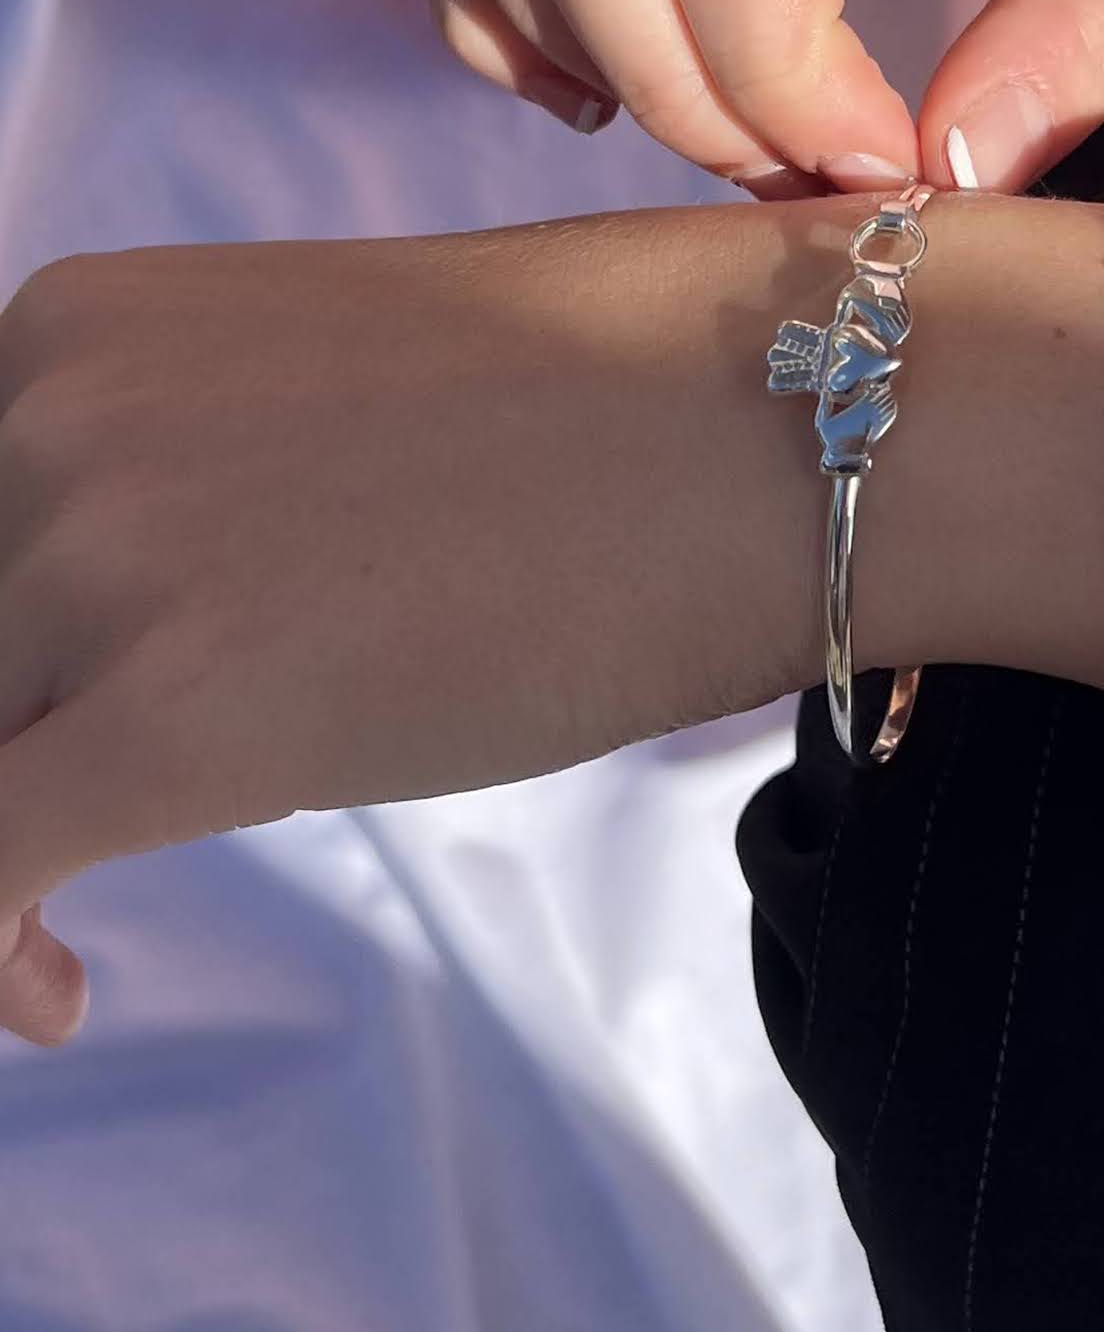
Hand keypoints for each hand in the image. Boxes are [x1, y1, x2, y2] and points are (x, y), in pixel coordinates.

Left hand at [0, 194, 1103, 1044]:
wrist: (796, 422)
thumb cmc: (634, 406)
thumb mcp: (351, 406)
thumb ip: (211, 476)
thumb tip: (183, 614)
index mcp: (82, 327)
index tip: (39, 729)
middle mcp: (51, 414)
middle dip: (1, 748)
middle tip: (63, 849)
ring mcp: (104, 552)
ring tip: (49, 963)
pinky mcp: (179, 705)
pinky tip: (56, 1004)